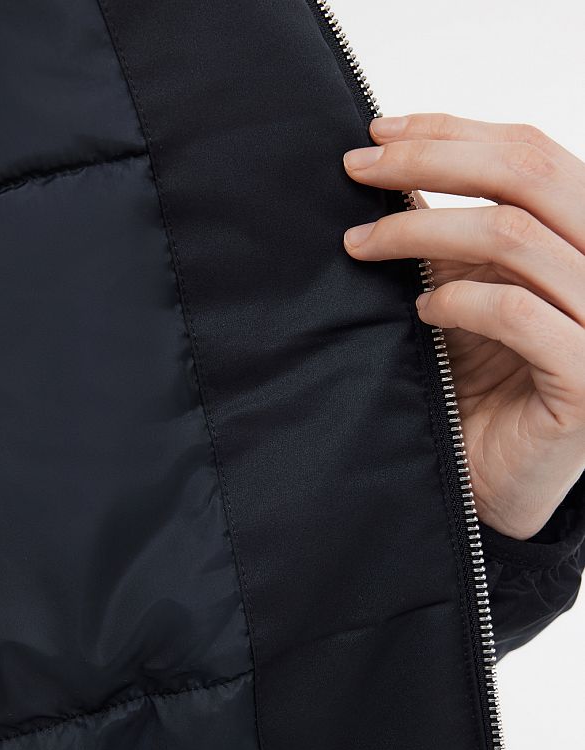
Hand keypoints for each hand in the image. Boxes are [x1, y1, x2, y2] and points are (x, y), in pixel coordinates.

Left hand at [341, 113, 584, 539]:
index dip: (454, 130)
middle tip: (356, 170)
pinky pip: (518, 312)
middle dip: (431, 160)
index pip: (532, 151)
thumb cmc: (482, 385)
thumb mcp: (467, 290)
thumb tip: (392, 168)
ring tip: (364, 246)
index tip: (378, 131)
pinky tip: (422, 307)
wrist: (495, 480)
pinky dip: (459, 299)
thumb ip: (453, 235)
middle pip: (529, 174)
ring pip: (515, 237)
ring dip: (423, 230)